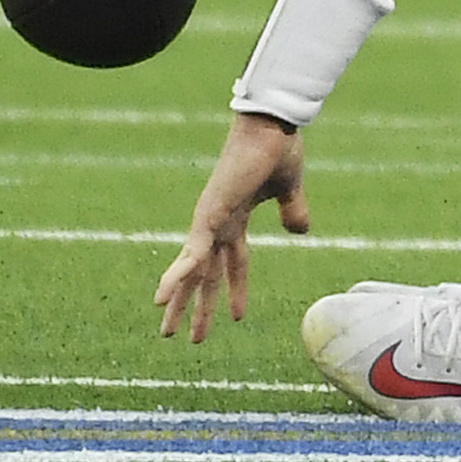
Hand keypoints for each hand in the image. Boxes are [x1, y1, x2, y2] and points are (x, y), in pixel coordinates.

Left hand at [155, 112, 308, 342]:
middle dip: (194, 306)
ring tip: (166, 332)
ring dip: (178, 302)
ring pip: (191, 271)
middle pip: (203, 274)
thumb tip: (300, 232)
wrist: (271, 125)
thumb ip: (293, 210)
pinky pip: (192, 254)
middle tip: (179, 336)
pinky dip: (176, 277)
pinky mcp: (209, 216)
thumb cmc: (279, 147)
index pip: (234, 262)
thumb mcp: (290, 188)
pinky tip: (160, 298)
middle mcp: (217, 222)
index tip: (237, 318)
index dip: (235, 290)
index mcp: (236, 216)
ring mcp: (209, 219)